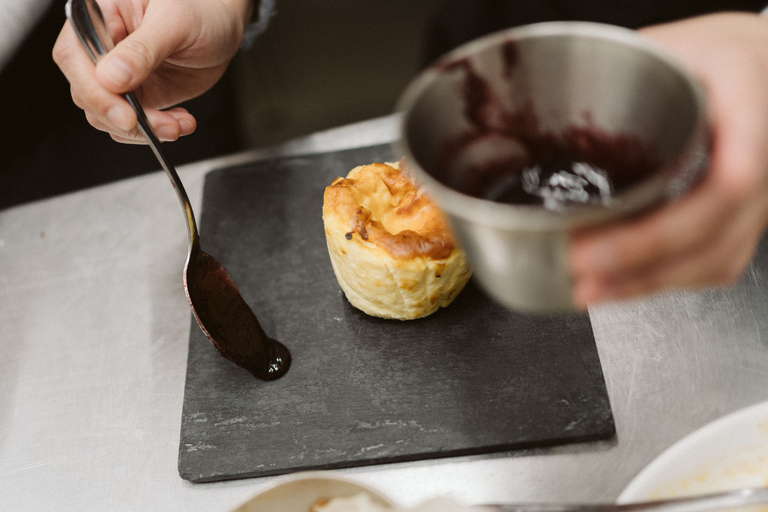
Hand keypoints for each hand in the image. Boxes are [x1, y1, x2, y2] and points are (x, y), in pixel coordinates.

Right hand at [52, 0, 251, 143]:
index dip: (95, 91)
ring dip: (144, 130)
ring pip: (108, 117)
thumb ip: (143, 49)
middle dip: (124, 118)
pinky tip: (180, 122)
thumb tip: (111, 76)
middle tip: (161, 125)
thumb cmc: (201, 9)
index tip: (125, 114)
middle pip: (88, 94)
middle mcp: (103, 48)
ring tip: (178, 125)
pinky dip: (156, 132)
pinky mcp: (139, 96)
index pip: (74, 57)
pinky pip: (133, 125)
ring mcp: (119, 76)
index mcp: (100, 17)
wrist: (225, 26)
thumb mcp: (175, 22)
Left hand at [569, 12, 767, 308]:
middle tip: (579, 270)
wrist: (763, 63)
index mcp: (749, 102)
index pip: (728, 181)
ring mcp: (763, 193)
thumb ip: (618, 80)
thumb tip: (546, 116)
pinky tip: (626, 286)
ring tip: (591, 290)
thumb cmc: (717, 53)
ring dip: (650, 283)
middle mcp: (767, 155)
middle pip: (715, 231)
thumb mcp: (669, 45)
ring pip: (718, 257)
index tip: (595, 247)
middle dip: (640, 263)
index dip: (660, 229)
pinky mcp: (748, 216)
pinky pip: (720, 261)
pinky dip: (669, 280)